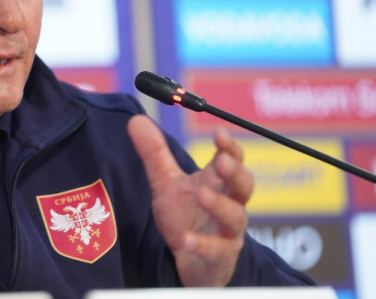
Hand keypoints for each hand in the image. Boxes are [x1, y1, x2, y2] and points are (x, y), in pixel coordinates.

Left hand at [128, 115, 253, 286]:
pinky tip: (186, 239)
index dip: (229, 148)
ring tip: (202, 194)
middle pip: (243, 186)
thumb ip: (154, 153)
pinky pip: (216, 252)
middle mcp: (228, 205)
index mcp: (217, 184)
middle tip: (221, 161)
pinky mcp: (219, 259)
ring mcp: (227, 233)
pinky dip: (203, 244)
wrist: (192, 262)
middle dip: (235, 172)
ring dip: (221, 205)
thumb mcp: (166, 183)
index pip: (232, 161)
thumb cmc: (186, 217)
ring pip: (235, 218)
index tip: (218, 133)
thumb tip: (137, 119)